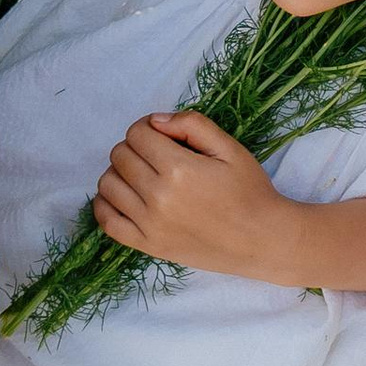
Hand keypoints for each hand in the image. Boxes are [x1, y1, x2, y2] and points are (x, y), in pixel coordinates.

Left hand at [93, 112, 301, 283]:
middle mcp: (157, 196)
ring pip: (108, 184)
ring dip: (120, 172)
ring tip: (143, 174)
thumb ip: (193, 125)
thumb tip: (156, 121)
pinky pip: (106, 220)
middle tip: (157, 153)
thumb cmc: (249, 190)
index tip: (163, 133)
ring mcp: (148, 224)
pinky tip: (124, 195)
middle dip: (135, 146)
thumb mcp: (230, 148)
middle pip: (120, 156)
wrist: (259, 239)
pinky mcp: (145, 244)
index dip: (147, 127)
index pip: (137, 134)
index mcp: (179, 168)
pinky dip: (106, 203)